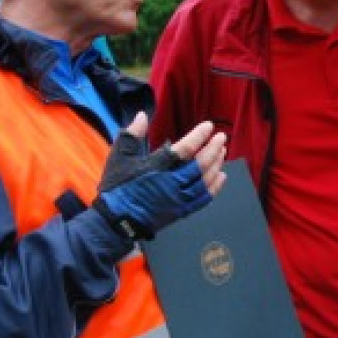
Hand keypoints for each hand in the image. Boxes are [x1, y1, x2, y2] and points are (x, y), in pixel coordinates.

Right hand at [94, 113, 227, 239]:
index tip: (209, 126)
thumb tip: (142, 115)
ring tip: (222, 152)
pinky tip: (221, 176)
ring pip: (204, 181)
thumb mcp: (119, 157)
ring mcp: (177, 199)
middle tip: (222, 137)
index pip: (184, 149)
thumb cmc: (116, 188)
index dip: (198, 136)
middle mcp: (171, 183)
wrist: (114, 221)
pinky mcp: (180, 212)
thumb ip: (132, 135)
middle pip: (200, 164)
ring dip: (216, 165)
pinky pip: (203, 199)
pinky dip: (215, 187)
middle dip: (213, 149)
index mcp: (157, 167)